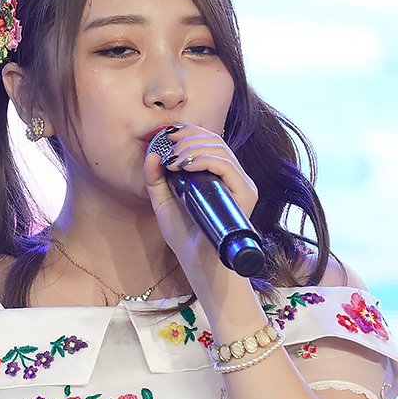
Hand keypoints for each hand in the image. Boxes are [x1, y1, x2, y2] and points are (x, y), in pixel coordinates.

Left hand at [142, 123, 258, 297]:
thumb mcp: (163, 204)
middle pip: (215, 141)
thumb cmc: (185, 237)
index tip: (167, 135)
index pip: (210, 142)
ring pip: (221, 150)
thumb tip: (151, 154)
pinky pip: (226, 166)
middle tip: (168, 147)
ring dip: (192, 148)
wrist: (200, 265)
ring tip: (173, 159)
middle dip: (188, 138)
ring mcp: (242, 186)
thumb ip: (156, 180)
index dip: (189, 132)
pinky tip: (184, 166)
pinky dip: (203, 160)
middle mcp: (234, 178)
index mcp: (218, 176)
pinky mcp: (246, 195)